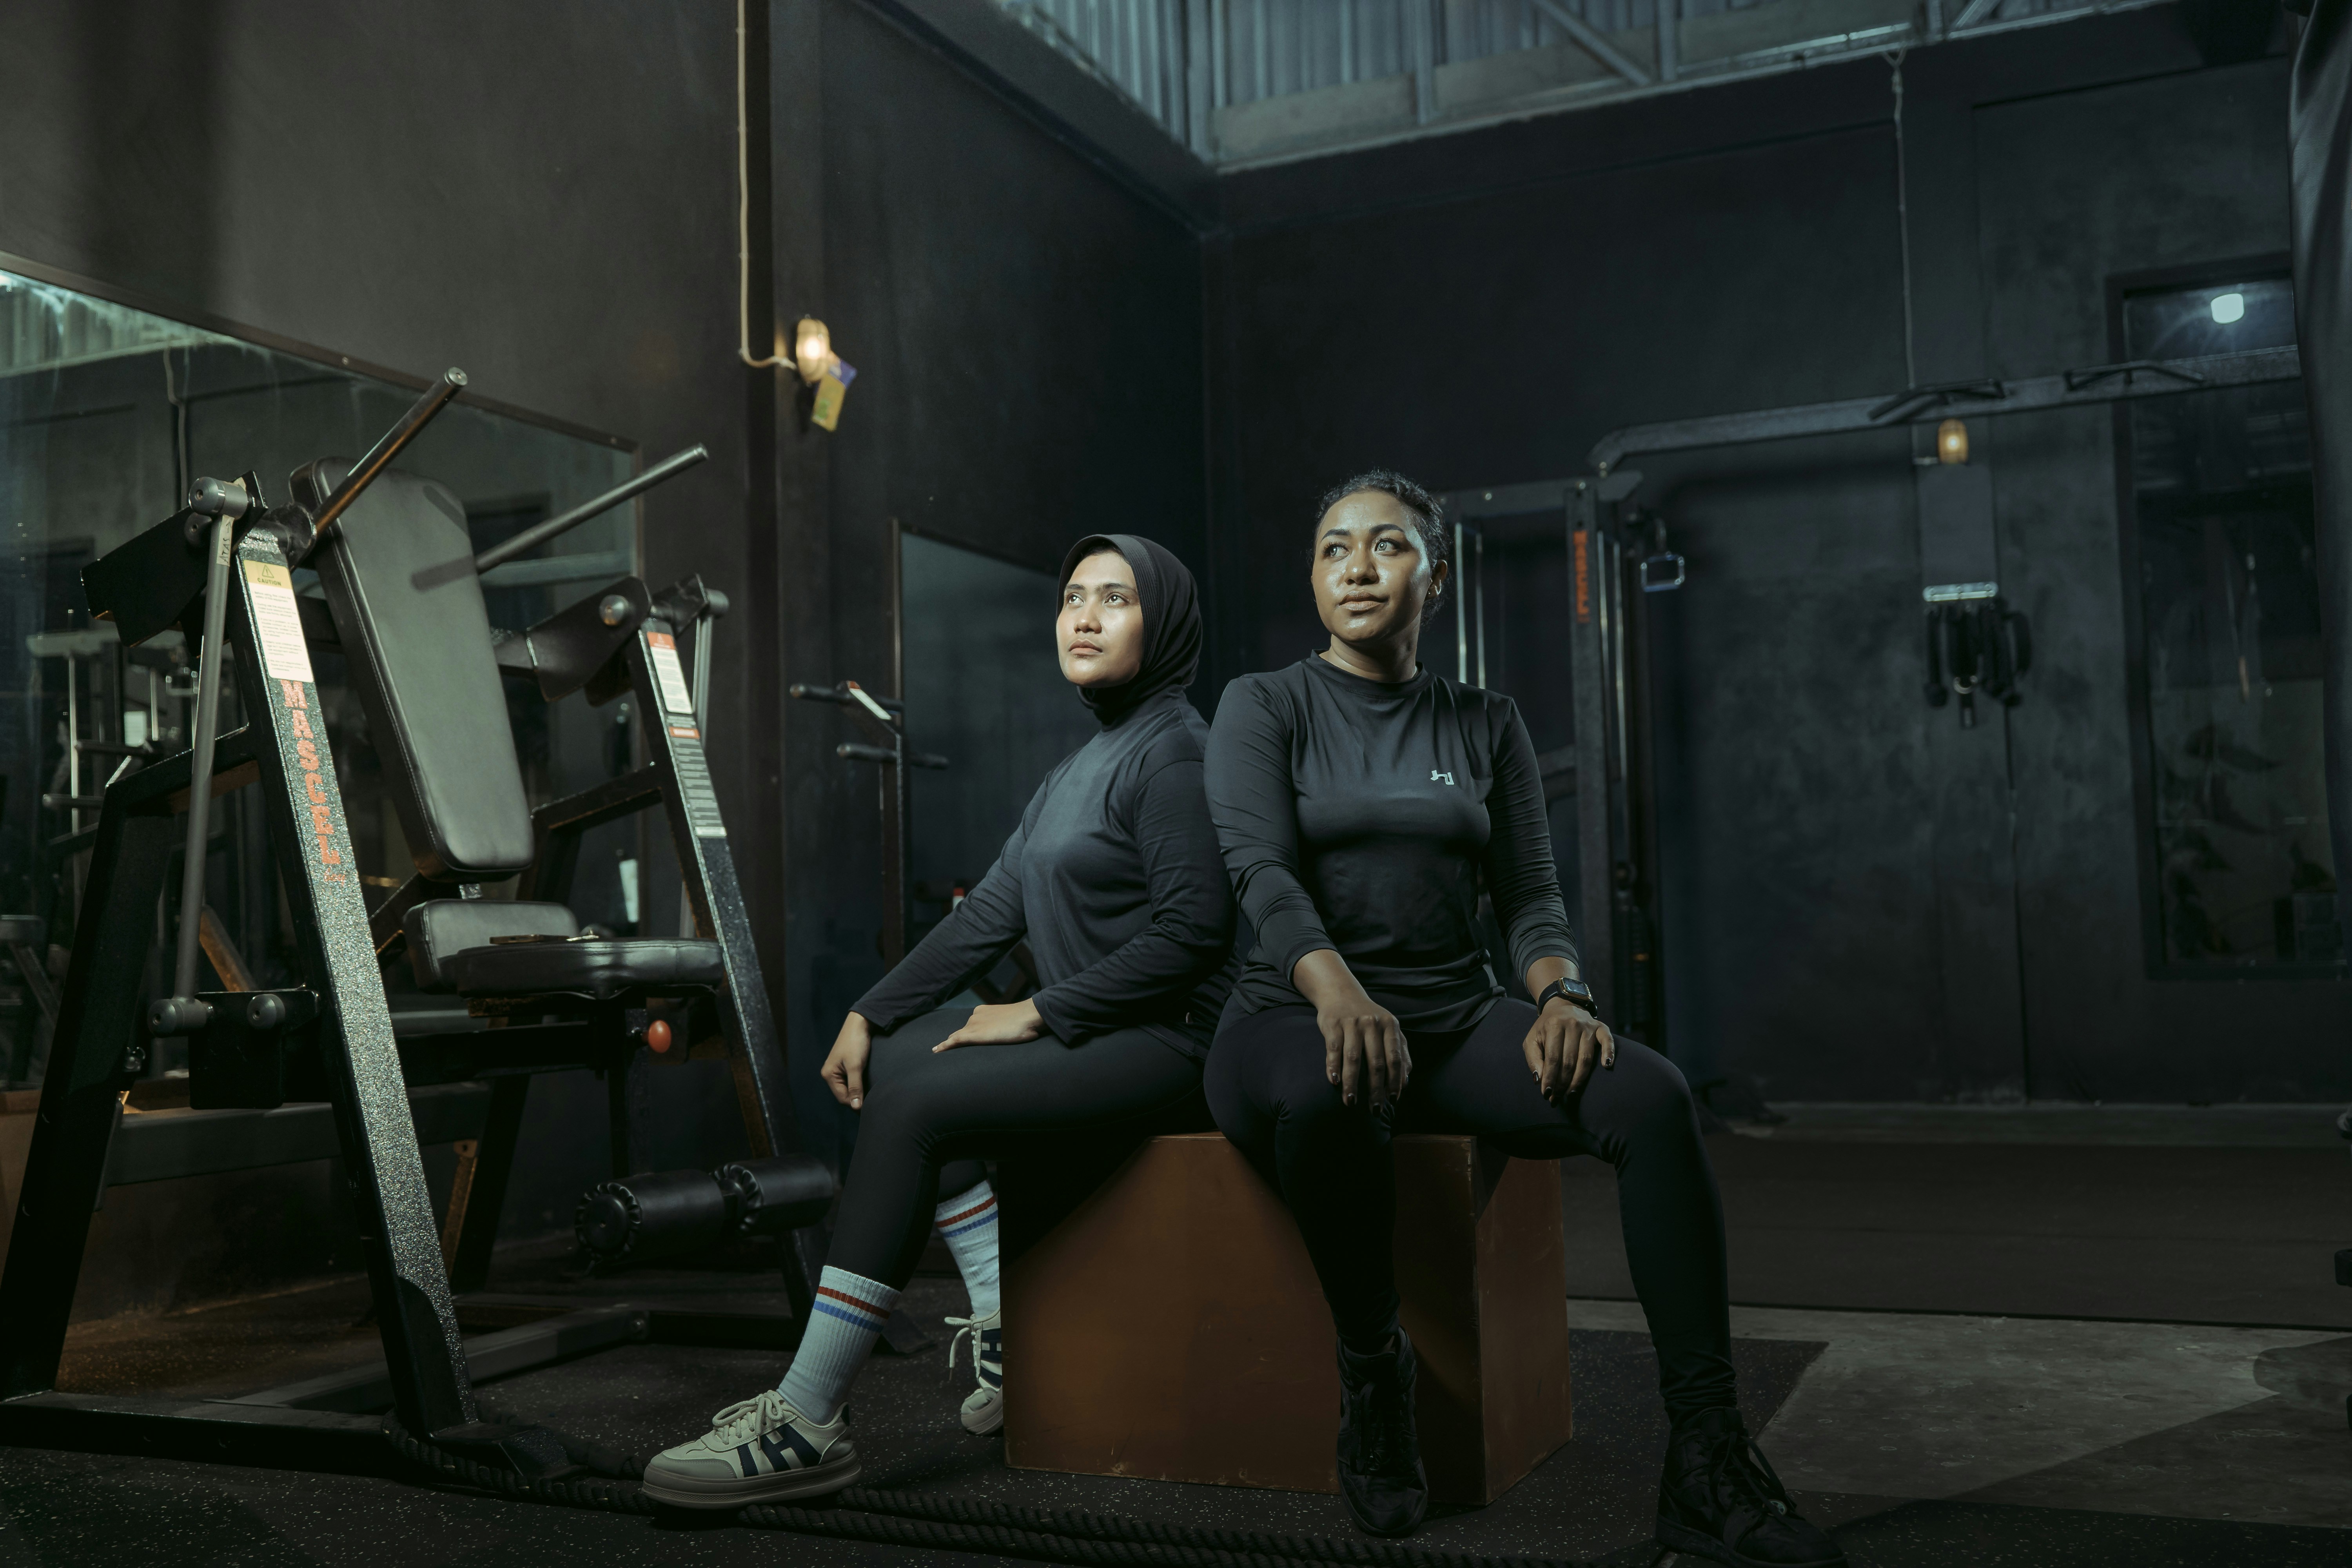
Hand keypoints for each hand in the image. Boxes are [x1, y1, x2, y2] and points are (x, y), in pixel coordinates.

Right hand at [822, 1012, 873, 1108]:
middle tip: (872, 1102)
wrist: (860, 1022)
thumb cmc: (856, 1042)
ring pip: (848, 1087)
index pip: (842, 1098)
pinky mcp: (844, 1065)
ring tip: (870, 1094)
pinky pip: (850, 1080)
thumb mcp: (856, 1066)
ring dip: (858, 1092)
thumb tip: (856, 1107)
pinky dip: (858, 1084)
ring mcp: (837, 1069)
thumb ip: (855, 1087)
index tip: (870, 1107)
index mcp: (828, 1074)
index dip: (855, 1104)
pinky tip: (866, 1085)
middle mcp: (830, 1073)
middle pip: (844, 1094)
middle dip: (856, 1098)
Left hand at [937, 999, 1044, 1050]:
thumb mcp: (1013, 1023)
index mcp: (984, 1011)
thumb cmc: (1027, 1021)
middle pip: (961, 1031)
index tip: (955, 1040)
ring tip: (939, 1052)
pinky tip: (937, 1051)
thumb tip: (1011, 1034)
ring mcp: (973, 1025)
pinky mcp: (972, 1035)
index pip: (971, 1025)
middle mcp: (975, 1016)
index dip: (962, 1034)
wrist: (1029, 1016)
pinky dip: (944, 1046)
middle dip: (954, 1040)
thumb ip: (1006, 1027)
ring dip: (950, 1045)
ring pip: (957, 1037)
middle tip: (944, 1049)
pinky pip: (954, 1041)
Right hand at [1316, 995, 1410, 1109]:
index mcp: (1390, 1026)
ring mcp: (1352, 1023)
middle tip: (1374, 1109)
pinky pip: (1333, 1050)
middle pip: (1376, 1063)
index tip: (1392, 1100)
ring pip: (1353, 1059)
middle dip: (1376, 1089)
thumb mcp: (1389, 1029)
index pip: (1395, 1058)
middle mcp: (1372, 1023)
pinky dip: (1333, 1067)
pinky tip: (1334, 1082)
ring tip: (1351, 1102)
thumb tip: (1405, 1082)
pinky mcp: (1333, 1024)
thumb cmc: (1369, 1018)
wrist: (1341, 993)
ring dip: (1352, 1084)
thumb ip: (1401, 1052)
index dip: (1395, 1081)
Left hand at [1524, 998, 1613, 1100]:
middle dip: (1562, 1083)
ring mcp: (1588, 1026)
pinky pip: (1607, 1041)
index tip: (1547, 1095)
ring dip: (1579, 1079)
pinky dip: (1609, 1053)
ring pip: (1586, 1058)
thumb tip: (1539, 1080)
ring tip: (1572, 1094)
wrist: (1562, 1006)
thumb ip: (1533, 1059)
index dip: (1550, 1078)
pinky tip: (1607, 1066)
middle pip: (1569, 1061)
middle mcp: (1572, 1024)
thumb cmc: (1545, 1027)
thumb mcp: (1532, 1040)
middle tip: (1557, 1099)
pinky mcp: (1601, 1027)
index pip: (1553, 1058)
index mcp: (1553, 1025)